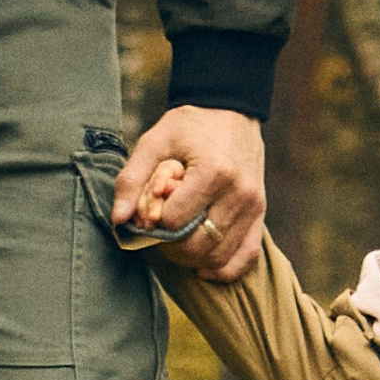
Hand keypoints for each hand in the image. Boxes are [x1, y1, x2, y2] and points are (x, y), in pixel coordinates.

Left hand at [113, 105, 266, 279]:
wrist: (231, 110)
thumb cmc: (188, 126)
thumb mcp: (154, 141)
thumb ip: (132, 179)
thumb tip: (118, 220)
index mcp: (213, 171)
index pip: (175, 220)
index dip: (155, 221)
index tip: (149, 209)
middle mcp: (239, 192)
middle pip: (198, 245)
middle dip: (171, 246)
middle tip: (160, 230)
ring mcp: (254, 206)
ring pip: (219, 258)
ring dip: (192, 259)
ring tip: (178, 240)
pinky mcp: (260, 214)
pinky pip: (246, 258)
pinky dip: (223, 269)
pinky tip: (203, 264)